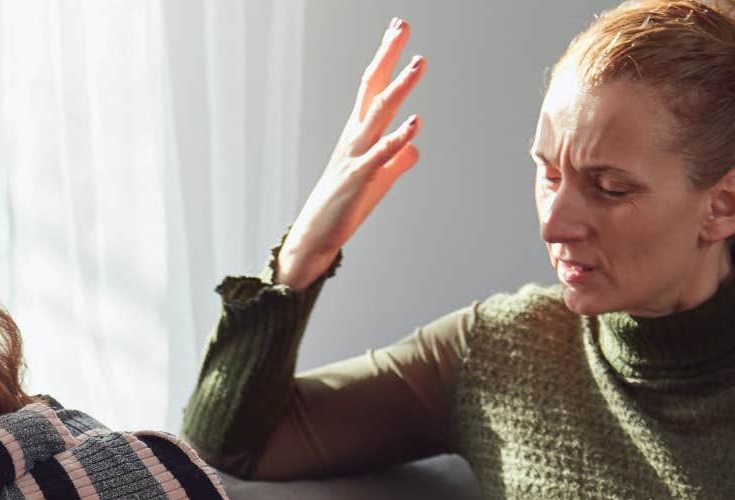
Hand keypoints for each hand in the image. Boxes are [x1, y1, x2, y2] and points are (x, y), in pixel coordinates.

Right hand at [276, 18, 425, 289]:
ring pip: (378, 114)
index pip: (372, 86)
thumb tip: (415, 150)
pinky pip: (381, 154)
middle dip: (388, 56)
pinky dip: (399, 137)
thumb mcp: (377, 180)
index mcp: (358, 133)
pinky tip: (416, 122)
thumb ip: (397, 161)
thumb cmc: (344, 206)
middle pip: (372, 88)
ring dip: (399, 87)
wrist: (315, 236)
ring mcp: (356, 156)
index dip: (386, 57)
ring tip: (419, 63)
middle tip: (402, 27)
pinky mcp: (359, 178)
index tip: (397, 29)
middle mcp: (355, 137)